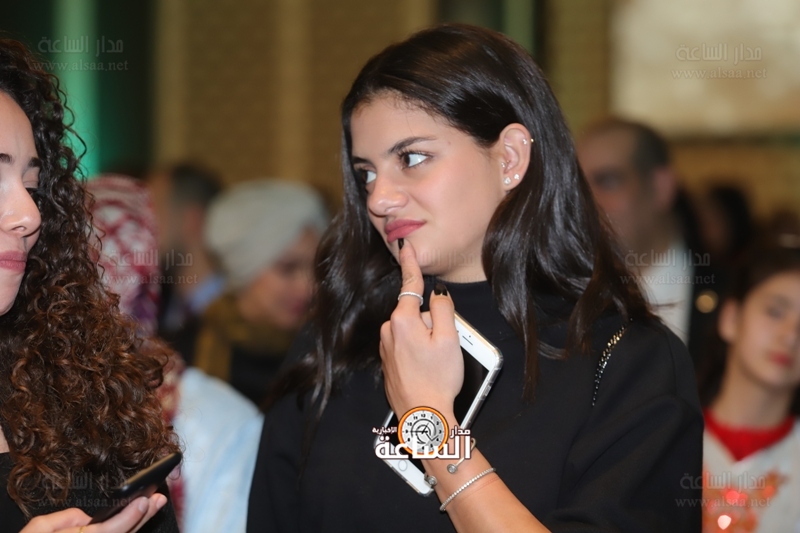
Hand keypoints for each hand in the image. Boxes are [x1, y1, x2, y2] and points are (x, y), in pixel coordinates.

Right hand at [20, 495, 166, 532]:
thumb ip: (66, 518)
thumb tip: (88, 517)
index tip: (143, 501)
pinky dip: (128, 530)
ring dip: (139, 524)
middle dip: (142, 517)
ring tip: (153, 506)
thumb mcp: (38, 529)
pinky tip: (137, 521)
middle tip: (158, 500)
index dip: (128, 516)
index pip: (109, 530)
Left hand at [380, 240, 462, 418]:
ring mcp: (385, 348)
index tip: (405, 246)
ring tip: (437, 364)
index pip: (409, 285)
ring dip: (425, 338)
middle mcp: (388, 331)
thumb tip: (437, 294)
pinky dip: (417, 352)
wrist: (422, 415)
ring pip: (411, 330)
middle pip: (416, 312)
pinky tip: (427, 370)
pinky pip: (406, 346)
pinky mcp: (387, 362)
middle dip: (431, 321)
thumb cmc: (438, 379)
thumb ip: (443, 309)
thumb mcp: (450, 339)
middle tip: (444, 347)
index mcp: (403, 320)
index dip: (411, 264)